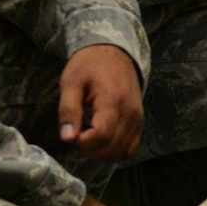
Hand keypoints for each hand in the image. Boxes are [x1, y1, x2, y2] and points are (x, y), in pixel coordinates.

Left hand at [58, 44, 142, 161]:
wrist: (114, 53)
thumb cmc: (90, 65)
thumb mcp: (71, 82)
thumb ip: (68, 110)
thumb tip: (68, 138)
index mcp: (113, 101)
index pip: (101, 136)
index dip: (82, 141)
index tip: (72, 131)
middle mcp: (130, 113)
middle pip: (111, 148)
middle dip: (90, 149)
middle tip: (77, 132)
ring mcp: (138, 119)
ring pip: (121, 152)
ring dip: (101, 152)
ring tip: (88, 135)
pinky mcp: (139, 123)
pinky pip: (129, 148)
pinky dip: (113, 151)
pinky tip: (101, 138)